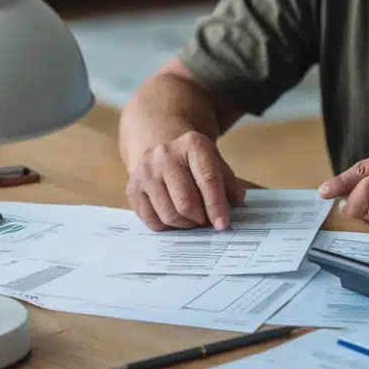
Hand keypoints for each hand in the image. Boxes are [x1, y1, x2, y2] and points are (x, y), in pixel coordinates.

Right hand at [126, 131, 249, 230]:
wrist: (159, 141)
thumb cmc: (192, 158)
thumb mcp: (215, 160)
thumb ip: (228, 181)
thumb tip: (236, 202)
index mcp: (192, 145)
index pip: (207, 179)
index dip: (216, 206)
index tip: (223, 225)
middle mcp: (165, 155)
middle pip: (185, 202)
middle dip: (200, 219)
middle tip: (206, 222)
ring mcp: (145, 172)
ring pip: (168, 215)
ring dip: (185, 224)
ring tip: (193, 220)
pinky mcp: (132, 188)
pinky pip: (151, 220)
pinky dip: (167, 227)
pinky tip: (175, 219)